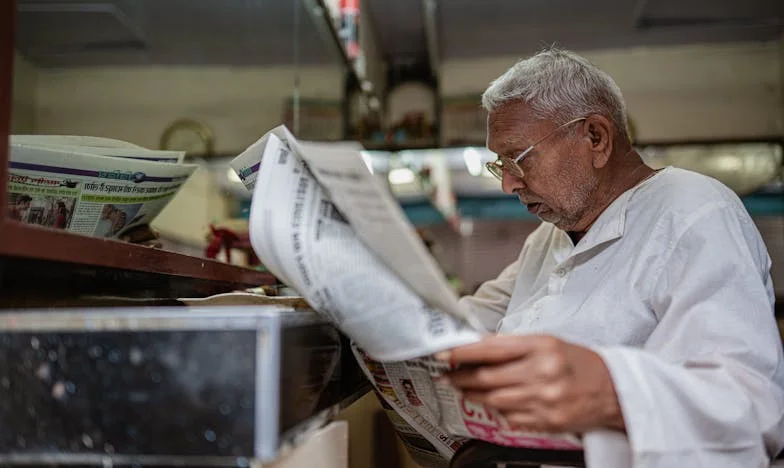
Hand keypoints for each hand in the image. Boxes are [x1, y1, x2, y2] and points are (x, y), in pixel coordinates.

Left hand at [439, 335, 624, 433]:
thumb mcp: (548, 343)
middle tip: (447, 376)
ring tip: (464, 389)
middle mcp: (542, 372)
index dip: (464, 353)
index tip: (445, 354)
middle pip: (488, 377)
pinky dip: (497, 411)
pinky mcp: (546, 422)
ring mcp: (544, 400)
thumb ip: (514, 346)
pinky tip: (495, 404)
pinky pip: (509, 418)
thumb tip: (478, 347)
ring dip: (473, 395)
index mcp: (542, 347)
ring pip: (494, 400)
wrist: (614, 391)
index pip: (492, 348)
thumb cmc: (579, 364)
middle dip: (461, 377)